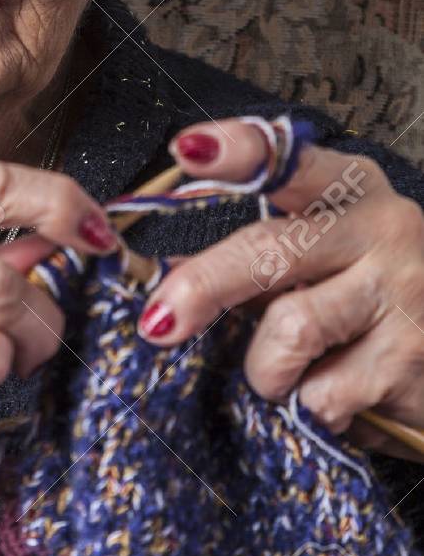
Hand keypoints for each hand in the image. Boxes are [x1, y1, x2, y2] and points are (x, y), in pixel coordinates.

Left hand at [135, 119, 423, 461]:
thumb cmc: (369, 300)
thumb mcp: (319, 261)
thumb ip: (252, 259)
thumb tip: (164, 272)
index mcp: (350, 190)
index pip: (290, 161)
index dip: (238, 153)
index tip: (189, 148)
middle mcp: (383, 231)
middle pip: (269, 251)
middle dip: (203, 288)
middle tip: (156, 324)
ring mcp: (404, 294)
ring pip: (290, 331)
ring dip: (268, 369)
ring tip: (288, 375)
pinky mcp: (412, 362)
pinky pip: (322, 394)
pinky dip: (311, 407)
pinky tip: (341, 397)